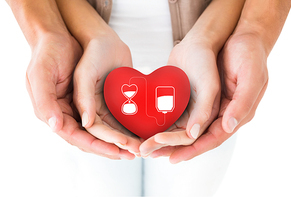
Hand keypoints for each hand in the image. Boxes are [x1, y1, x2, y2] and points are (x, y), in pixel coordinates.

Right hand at [26, 33, 133, 159]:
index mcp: (55, 112)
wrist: (64, 35)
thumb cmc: (50, 52)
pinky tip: (135, 130)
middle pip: (93, 138)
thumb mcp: (43, 73)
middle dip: (112, 147)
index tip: (116, 152)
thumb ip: (51, 100)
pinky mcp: (96, 99)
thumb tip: (66, 126)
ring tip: (138, 147)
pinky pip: (109, 117)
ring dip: (120, 140)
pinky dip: (121, 125)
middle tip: (133, 154)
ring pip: (103, 130)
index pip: (77, 137)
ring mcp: (84, 107)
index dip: (97, 146)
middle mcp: (70, 114)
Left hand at [153, 33, 267, 162]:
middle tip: (151, 154)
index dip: (193, 150)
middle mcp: (219, 114)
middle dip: (173, 147)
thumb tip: (226, 128)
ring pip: (184, 127)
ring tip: (146, 145)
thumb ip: (240, 104)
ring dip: (167, 137)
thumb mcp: (250, 77)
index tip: (173, 158)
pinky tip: (151, 125)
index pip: (212, 139)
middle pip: (194, 137)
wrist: (238, 35)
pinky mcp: (195, 96)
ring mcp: (206, 105)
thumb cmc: (249, 54)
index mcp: (234, 114)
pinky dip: (167, 120)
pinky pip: (180, 112)